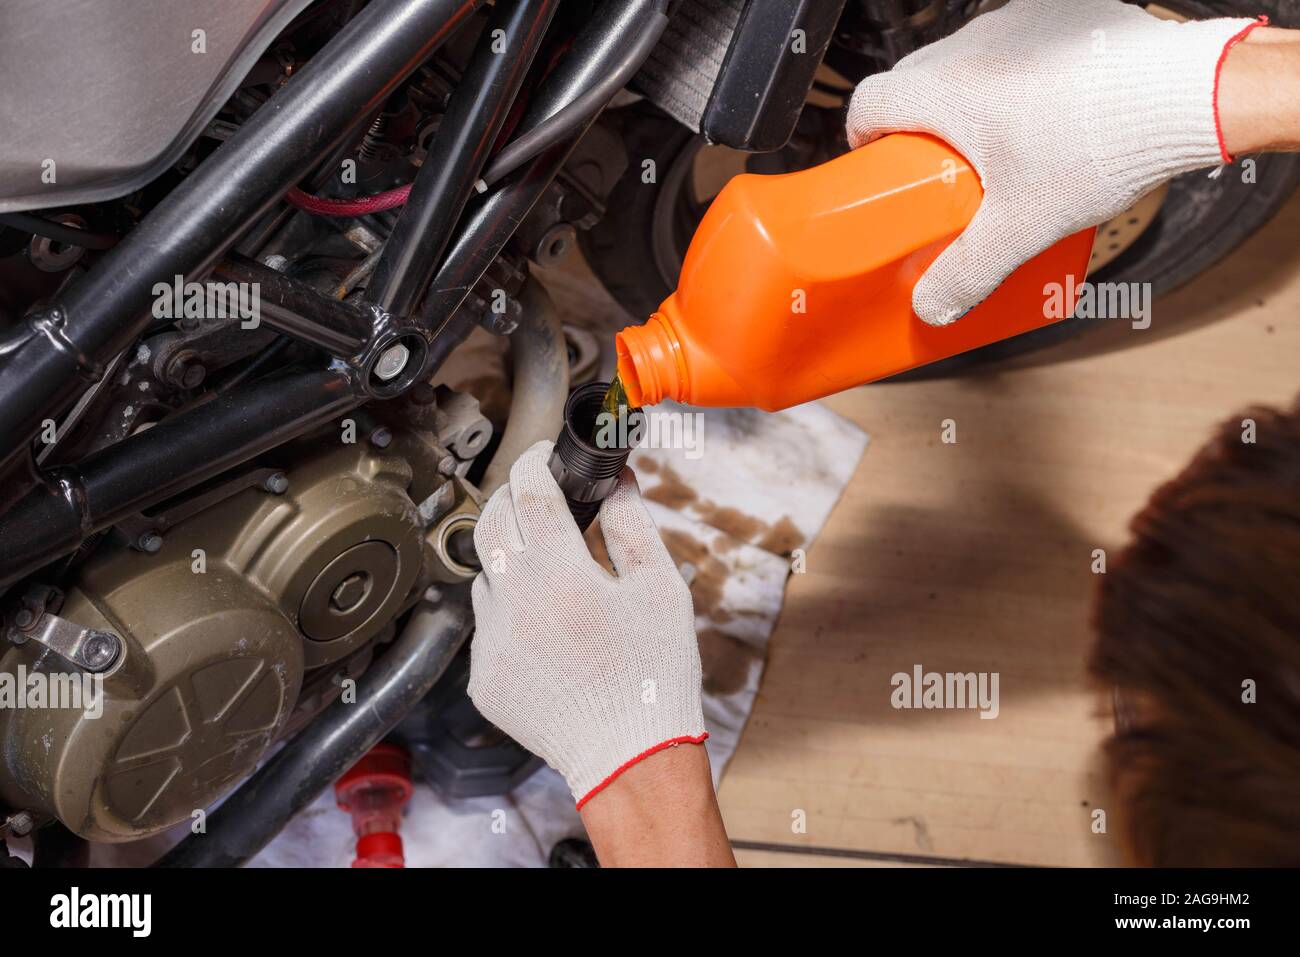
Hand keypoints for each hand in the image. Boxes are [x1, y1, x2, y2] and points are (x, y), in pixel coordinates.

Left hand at [468, 440, 706, 808]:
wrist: (628, 757)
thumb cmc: (652, 675)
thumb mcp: (659, 590)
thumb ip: (632, 526)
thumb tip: (617, 481)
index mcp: (558, 574)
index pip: (528, 491)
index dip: (535, 462)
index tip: (544, 456)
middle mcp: (512, 602)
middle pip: (490, 522)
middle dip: (510, 497)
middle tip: (537, 496)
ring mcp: (490, 642)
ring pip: (485, 575)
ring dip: (510, 559)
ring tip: (551, 572)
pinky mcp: (482, 676)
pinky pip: (486, 626)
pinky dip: (510, 613)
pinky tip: (548, 630)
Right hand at [846, 0, 1264, 325]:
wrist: (1182, 96)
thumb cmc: (1099, 145)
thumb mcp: (1021, 226)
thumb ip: (968, 272)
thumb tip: (933, 306)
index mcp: (947, 87)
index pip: (871, 102)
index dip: (863, 139)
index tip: (878, 167)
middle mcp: (975, 43)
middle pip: (916, 84)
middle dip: (919, 130)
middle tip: (942, 176)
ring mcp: (1021, 20)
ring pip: (968, 63)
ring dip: (969, 104)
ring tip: (1002, 151)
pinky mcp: (1063, 15)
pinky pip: (1018, 47)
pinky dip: (1017, 79)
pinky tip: (1049, 117)